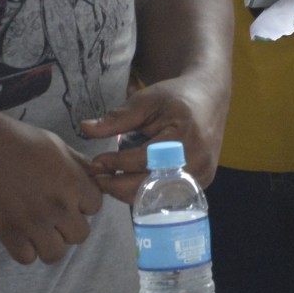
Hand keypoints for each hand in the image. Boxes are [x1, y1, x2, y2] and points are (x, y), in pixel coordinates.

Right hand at [0, 105, 104, 263]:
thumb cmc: (21, 140)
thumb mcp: (60, 146)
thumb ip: (80, 165)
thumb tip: (97, 175)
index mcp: (75, 184)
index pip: (95, 208)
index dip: (83, 204)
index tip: (70, 199)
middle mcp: (59, 206)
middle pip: (80, 235)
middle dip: (70, 227)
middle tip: (55, 217)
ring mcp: (34, 222)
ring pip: (55, 254)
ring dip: (50, 244)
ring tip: (39, 231)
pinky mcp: (8, 232)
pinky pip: (26, 258)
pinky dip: (25, 250)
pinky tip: (20, 235)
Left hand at [82, 73, 226, 200]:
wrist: (209, 98)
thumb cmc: (176, 97)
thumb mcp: (146, 100)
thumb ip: (117, 118)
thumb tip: (84, 128)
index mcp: (185, 134)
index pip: (144, 160)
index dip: (116, 164)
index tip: (95, 163)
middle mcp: (198, 158)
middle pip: (151, 184)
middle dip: (118, 184)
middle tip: (97, 179)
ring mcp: (203, 173)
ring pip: (158, 195)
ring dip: (129, 192)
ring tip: (110, 181)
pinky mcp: (202, 182)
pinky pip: (168, 195)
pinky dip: (146, 192)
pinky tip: (130, 182)